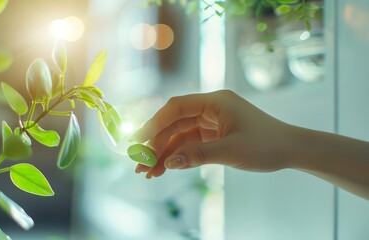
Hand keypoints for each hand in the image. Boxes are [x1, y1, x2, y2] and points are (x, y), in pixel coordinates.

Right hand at [130, 90, 292, 178]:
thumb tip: (168, 162)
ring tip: (148, 172)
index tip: (140, 141)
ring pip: (180, 135)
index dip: (155, 123)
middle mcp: (210, 108)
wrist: (292, 150)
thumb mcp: (230, 150)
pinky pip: (190, 143)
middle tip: (140, 163)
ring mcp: (211, 122)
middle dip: (156, 143)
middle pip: (174, 123)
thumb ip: (197, 155)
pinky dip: (178, 156)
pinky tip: (165, 168)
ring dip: (164, 152)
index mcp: (215, 101)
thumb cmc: (267, 145)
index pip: (177, 107)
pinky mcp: (214, 135)